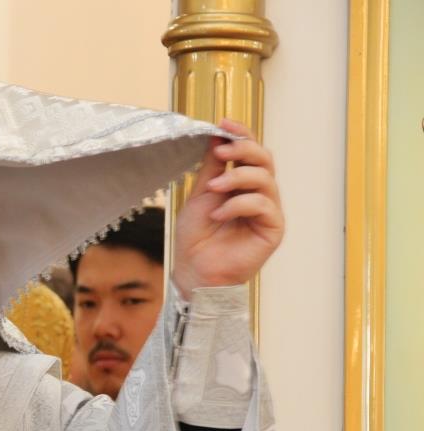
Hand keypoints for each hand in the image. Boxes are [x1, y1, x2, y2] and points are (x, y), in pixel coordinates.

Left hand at [172, 119, 284, 298]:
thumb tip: (217, 136)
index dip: (241, 134)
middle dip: (243, 149)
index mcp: (243, 184)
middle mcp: (260, 195)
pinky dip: (238, 204)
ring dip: (237, 177)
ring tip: (213, 189)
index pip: (251, 152)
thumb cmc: (196, 237)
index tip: (223, 123)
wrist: (194, 270)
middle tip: (221, 152)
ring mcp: (268, 211)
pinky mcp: (273, 229)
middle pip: (264, 159)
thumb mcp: (200, 194)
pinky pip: (263, 204)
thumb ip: (212, 167)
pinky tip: (219, 214)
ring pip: (265, 178)